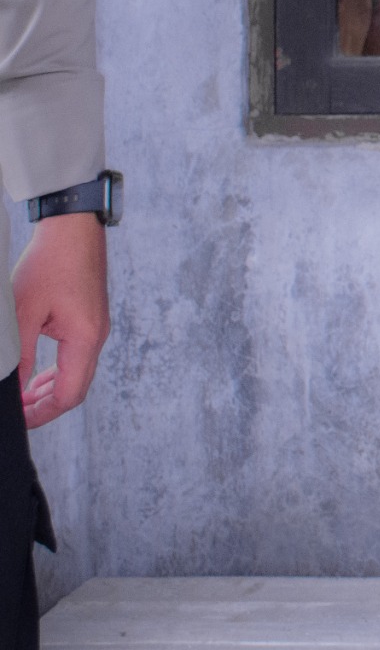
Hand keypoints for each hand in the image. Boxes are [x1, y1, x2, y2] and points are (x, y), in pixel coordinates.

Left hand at [14, 212, 105, 428]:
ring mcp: (97, 327)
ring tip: (23, 396)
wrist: (74, 229)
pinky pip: (78, 357)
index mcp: (85, 338)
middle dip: (45, 406)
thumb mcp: (24, 313)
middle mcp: (97, 336)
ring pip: (77, 374)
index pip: (68, 395)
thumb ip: (18, 355)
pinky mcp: (91, 318)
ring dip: (50, 389)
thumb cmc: (50, 265)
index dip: (42, 414)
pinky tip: (37, 372)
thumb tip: (12, 387)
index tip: (18, 420)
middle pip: (76, 389)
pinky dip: (57, 371)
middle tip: (17, 412)